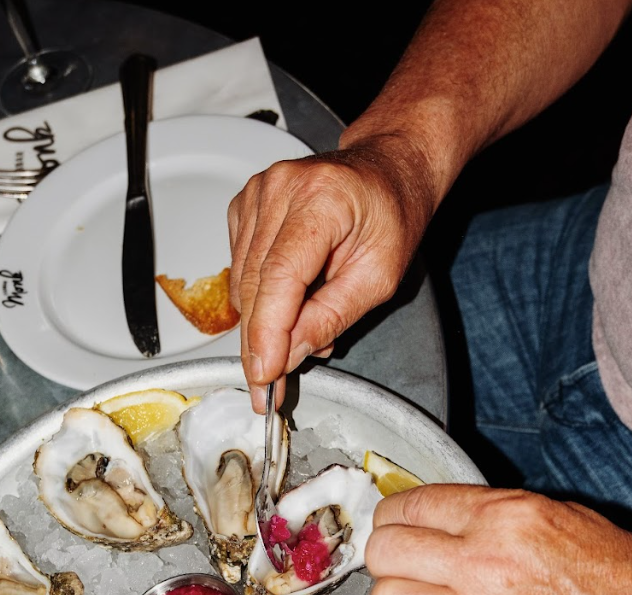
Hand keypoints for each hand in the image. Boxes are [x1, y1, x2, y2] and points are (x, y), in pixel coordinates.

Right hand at [228, 139, 433, 411]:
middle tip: (267, 390)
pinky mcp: (244, 205)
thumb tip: (291, 354)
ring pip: (241, 282)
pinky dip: (258, 298)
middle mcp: (280, 189)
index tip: (264, 375)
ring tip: (295, 340)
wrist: (387, 168)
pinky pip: (239, 268)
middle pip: (254, 285)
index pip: (279, 277)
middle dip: (260, 344)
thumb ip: (333, 316)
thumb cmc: (392, 215)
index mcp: (322, 199)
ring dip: (261, 323)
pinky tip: (287, 303)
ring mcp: (257, 193)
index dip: (267, 333)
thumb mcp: (380, 277)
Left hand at [365, 484, 631, 594]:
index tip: (396, 536)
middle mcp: (484, 562)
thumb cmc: (619, 582)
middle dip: (388, 567)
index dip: (393, 524)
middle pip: (384, 554)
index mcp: (503, 517)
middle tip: (406, 579)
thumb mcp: (558, 519)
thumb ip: (490, 518)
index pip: (408, 507)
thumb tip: (435, 523)